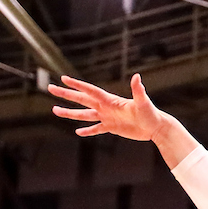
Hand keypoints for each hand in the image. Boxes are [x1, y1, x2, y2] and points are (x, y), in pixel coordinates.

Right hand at [49, 74, 166, 141]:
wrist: (156, 127)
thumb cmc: (151, 114)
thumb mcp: (143, 102)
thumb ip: (138, 90)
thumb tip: (137, 77)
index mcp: (110, 100)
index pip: (90, 90)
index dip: (76, 85)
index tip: (63, 78)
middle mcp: (106, 107)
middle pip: (81, 99)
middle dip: (66, 94)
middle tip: (50, 88)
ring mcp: (107, 117)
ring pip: (84, 114)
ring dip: (70, 113)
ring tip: (55, 110)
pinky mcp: (112, 128)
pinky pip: (96, 129)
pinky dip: (87, 130)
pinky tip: (77, 132)